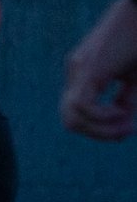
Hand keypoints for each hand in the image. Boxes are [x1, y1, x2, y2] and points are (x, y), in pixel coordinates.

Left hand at [60, 0, 136, 140]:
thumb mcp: (133, 75)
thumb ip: (126, 96)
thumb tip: (122, 118)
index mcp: (84, 74)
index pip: (76, 114)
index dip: (101, 129)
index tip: (129, 127)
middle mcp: (76, 73)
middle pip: (71, 121)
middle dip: (101, 133)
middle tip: (128, 129)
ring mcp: (80, 71)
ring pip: (72, 119)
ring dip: (103, 129)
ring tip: (128, 121)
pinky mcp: (90, 68)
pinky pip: (82, 105)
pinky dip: (103, 116)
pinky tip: (121, 111)